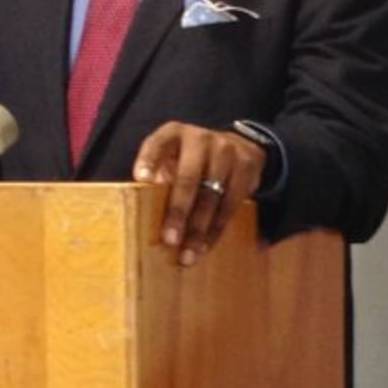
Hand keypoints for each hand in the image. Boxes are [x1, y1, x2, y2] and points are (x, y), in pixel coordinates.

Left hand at [132, 122, 267, 266]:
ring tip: (187, 254)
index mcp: (175, 133)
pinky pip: (231, 205)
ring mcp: (226, 152)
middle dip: (178, 212)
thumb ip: (159, 173)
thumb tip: (145, 207)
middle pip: (188, 178)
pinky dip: (216, 229)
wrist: (239, 146)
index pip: (157, 143)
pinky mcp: (246, 168)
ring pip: (212, 196)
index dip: (148, 160)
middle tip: (169, 240)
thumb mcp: (173, 155)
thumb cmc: (192, 159)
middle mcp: (201, 139)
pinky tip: (205, 246)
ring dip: (198, 229)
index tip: (141, 179)